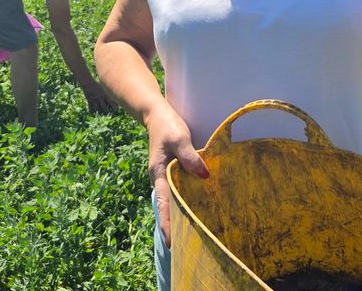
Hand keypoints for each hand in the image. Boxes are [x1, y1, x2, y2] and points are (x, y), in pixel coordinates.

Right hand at [79, 78, 116, 114]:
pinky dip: (91, 111)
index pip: (111, 103)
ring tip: (100, 113)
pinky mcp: (89, 101)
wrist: (88, 83)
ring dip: (99, 112)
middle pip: (104, 107)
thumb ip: (108, 91)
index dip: (114, 107)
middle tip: (108, 113)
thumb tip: (114, 94)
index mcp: (105, 94)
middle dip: (107, 111)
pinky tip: (93, 112)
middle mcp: (100, 98)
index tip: (115, 110)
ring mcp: (95, 100)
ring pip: (97, 109)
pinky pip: (91, 108)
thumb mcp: (104, 87)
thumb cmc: (97, 84)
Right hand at [146, 106, 207, 247]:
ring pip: (173, 199)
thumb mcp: (179, 138)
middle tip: (184, 247)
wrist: (157, 113)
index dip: (167, 223)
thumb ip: (190, 157)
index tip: (171, 243)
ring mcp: (166, 175)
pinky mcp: (173, 171)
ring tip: (192, 233)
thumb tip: (204, 176)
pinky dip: (185, 200)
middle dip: (174, 225)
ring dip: (180, 214)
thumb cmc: (168, 125)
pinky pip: (178, 190)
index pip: (163, 203)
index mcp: (158, 173)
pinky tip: (196, 208)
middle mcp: (161, 178)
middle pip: (167, 206)